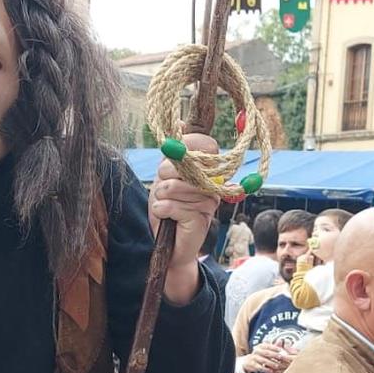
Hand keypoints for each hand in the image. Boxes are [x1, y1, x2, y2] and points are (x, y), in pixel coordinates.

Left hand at [151, 133, 224, 304]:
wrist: (168, 247)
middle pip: (188, 163)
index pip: (206, 144)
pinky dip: (161, 210)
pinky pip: (174, 206)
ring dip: (161, 195)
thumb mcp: (164, 178)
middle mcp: (213, 184)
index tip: (171, 153)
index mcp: (206, 170)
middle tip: (161, 185)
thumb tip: (178, 125)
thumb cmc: (166, 208)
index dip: (188, 144)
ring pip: (177, 186)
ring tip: (162, 203)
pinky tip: (165, 216)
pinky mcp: (201, 218)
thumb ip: (171, 156)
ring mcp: (209, 201)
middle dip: (165, 172)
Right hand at [247, 341, 292, 372]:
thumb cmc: (260, 355)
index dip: (274, 347)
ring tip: (277, 365)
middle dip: (274, 355)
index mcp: (260, 346)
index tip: (281, 350)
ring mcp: (254, 358)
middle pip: (266, 352)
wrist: (248, 361)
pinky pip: (260, 367)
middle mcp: (257, 351)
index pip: (268, 346)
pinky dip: (266, 369)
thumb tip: (280, 340)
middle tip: (281, 357)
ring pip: (263, 360)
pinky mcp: (252, 365)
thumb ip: (273, 346)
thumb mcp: (265, 350)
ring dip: (271, 363)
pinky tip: (271, 371)